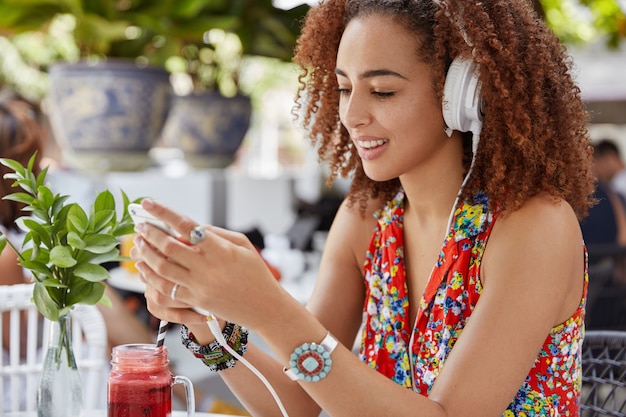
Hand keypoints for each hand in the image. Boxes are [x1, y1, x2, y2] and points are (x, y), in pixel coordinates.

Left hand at [130, 199, 283, 330]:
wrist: (264, 307)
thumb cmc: (256, 273)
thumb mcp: (243, 245)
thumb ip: (216, 233)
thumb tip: (189, 227)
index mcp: (220, 250)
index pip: (186, 226)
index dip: (164, 213)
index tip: (149, 203)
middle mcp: (207, 268)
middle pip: (168, 247)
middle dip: (150, 233)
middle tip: (140, 225)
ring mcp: (199, 286)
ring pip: (161, 268)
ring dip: (146, 254)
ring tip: (139, 243)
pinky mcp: (194, 301)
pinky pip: (165, 289)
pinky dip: (150, 276)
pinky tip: (144, 267)